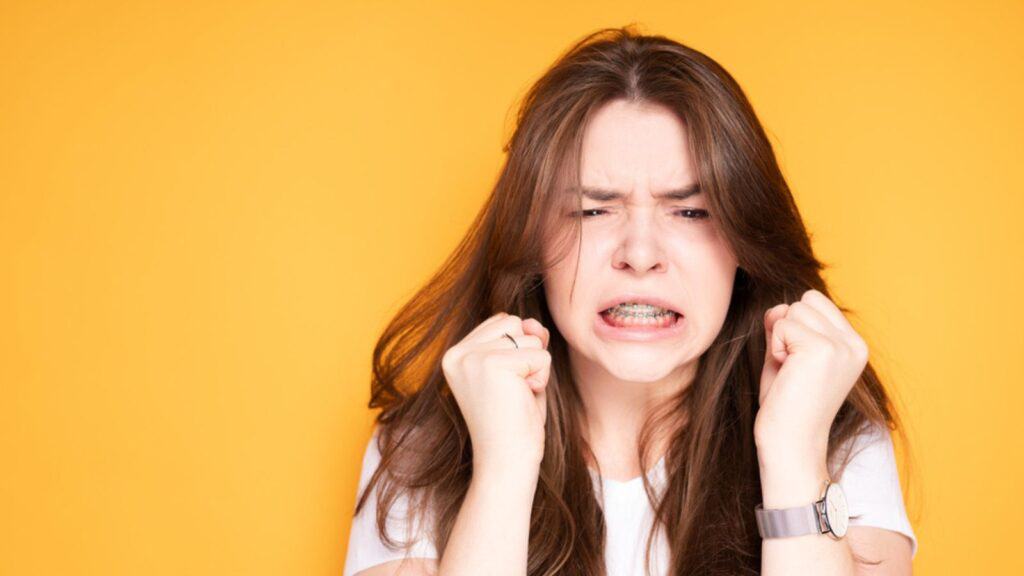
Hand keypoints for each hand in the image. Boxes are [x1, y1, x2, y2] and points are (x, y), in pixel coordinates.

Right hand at [441, 312, 551, 471]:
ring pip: (530, 338)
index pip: (503, 322)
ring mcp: (471, 357)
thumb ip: (524, 339)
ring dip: (536, 369)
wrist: (506, 461)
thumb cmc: (514, 421)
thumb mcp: (518, 371)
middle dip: (527, 356)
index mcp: (455, 354)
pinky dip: (542, 379)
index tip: (504, 386)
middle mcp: (457, 352)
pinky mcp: (492, 364)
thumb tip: (533, 321)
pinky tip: (523, 399)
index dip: (517, 351)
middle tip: (513, 392)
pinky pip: (541, 355)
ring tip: (517, 397)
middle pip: (516, 323)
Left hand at [754, 289, 868, 456]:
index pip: (816, 301)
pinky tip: (787, 374)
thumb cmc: (786, 405)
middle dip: (787, 329)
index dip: (794, 326)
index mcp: (854, 346)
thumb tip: (777, 306)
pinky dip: (775, 347)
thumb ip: (785, 329)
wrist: (790, 443)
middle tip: (792, 368)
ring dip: (779, 339)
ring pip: (793, 309)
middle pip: (805, 300)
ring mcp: (842, 346)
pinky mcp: (823, 349)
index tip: (797, 362)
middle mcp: (855, 344)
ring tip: (790, 371)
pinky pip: (782, 324)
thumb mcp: (787, 358)